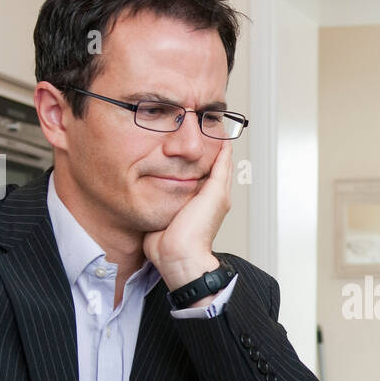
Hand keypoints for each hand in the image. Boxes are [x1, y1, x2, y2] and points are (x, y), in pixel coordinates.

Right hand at [142, 138, 232, 297]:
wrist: (175, 255)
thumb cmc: (197, 230)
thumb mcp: (214, 195)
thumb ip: (219, 171)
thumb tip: (227, 148)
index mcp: (215, 193)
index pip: (218, 163)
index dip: (214, 145)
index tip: (209, 125)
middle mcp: (199, 196)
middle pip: (196, 166)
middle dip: (193, 149)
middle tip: (186, 127)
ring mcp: (181, 202)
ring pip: (179, 174)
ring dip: (175, 160)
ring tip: (168, 140)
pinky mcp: (164, 207)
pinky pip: (162, 186)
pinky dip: (159, 174)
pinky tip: (153, 164)